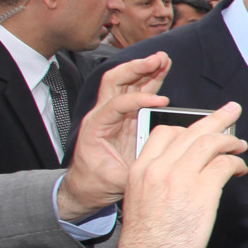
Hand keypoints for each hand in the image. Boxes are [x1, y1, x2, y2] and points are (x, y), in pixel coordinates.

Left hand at [57, 56, 174, 220]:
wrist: (84, 188)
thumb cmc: (94, 184)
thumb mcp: (115, 180)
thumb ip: (136, 168)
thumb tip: (161, 158)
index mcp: (95, 127)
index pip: (117, 104)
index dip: (139, 100)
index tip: (161, 102)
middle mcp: (102, 115)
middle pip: (116, 81)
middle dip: (137, 68)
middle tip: (157, 59)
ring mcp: (114, 115)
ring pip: (127, 83)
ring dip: (145, 69)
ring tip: (163, 59)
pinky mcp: (125, 118)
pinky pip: (136, 93)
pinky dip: (150, 80)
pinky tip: (162, 70)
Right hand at [115, 102, 247, 247]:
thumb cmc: (146, 239)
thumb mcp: (139, 199)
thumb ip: (157, 179)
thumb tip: (184, 168)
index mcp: (139, 169)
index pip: (164, 133)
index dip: (187, 127)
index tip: (201, 128)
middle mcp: (159, 169)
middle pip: (191, 131)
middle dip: (215, 118)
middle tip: (232, 110)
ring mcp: (180, 178)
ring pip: (210, 143)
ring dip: (230, 140)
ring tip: (241, 144)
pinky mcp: (202, 192)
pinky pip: (224, 165)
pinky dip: (236, 163)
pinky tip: (240, 169)